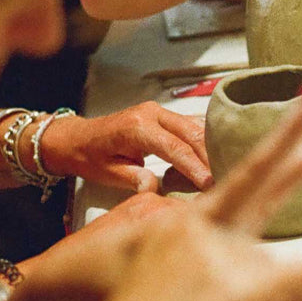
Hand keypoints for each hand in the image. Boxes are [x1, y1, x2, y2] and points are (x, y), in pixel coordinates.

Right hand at [0, 81, 301, 300]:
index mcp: (203, 219)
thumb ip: (222, 278)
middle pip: (293, 170)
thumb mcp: (173, 293)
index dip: (294, 124)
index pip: (261, 160)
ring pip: (294, 279)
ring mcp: (225, 255)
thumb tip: (269, 283)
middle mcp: (216, 226)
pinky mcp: (234, 291)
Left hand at [40, 104, 210, 192]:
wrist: (78, 138)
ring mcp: (158, 111)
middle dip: (208, 156)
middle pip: (190, 132)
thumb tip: (155, 188)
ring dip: (209, 146)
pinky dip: (202, 139)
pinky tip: (213, 155)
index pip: (174, 147)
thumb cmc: (90, 156)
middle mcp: (151, 113)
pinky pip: (188, 124)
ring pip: (193, 126)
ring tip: (223, 168)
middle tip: (223, 178)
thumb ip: (133, 178)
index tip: (209, 183)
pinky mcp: (162, 115)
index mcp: (137, 126)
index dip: (194, 166)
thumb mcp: (108, 173)